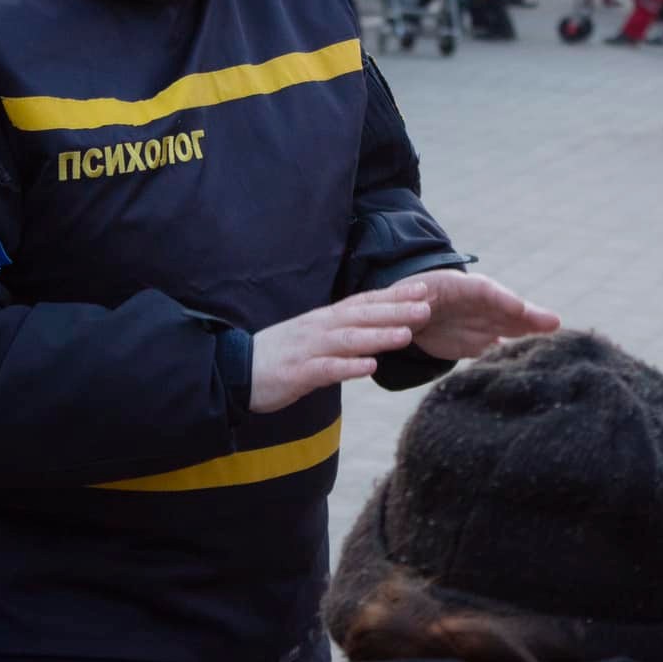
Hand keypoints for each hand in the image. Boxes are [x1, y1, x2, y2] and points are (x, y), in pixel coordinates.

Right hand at [250, 280, 433, 412]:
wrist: (235, 371)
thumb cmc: (278, 356)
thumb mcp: (313, 338)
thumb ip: (342, 333)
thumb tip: (374, 332)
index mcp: (324, 319)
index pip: (364, 302)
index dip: (394, 296)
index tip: (424, 288)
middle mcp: (319, 329)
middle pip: (362, 316)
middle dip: (395, 311)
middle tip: (427, 306)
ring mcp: (308, 350)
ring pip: (349, 340)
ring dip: (378, 336)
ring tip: (407, 334)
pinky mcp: (297, 373)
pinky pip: (327, 370)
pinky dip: (349, 367)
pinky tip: (370, 367)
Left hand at [404, 271, 559, 361]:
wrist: (408, 317)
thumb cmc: (410, 299)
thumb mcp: (408, 297)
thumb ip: (417, 304)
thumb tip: (421, 308)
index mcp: (460, 287)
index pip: (485, 290)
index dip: (502, 298)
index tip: (518, 307)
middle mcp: (477, 305)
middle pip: (506, 309)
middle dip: (529, 316)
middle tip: (554, 323)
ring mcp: (482, 325)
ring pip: (510, 328)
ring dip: (529, 333)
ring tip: (553, 336)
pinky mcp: (480, 345)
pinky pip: (500, 349)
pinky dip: (513, 354)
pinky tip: (530, 360)